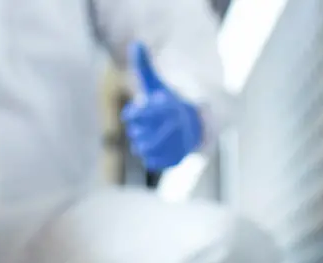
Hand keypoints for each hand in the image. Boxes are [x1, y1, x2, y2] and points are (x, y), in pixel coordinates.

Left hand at [121, 42, 203, 171]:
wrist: (194, 120)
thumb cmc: (167, 101)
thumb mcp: (156, 83)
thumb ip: (144, 66)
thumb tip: (136, 43)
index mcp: (172, 103)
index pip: (151, 110)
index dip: (136, 113)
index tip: (128, 115)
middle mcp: (179, 121)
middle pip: (154, 129)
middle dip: (140, 131)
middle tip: (134, 131)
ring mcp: (182, 139)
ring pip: (158, 146)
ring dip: (146, 146)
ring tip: (139, 145)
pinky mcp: (182, 154)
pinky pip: (166, 160)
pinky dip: (156, 159)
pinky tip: (148, 156)